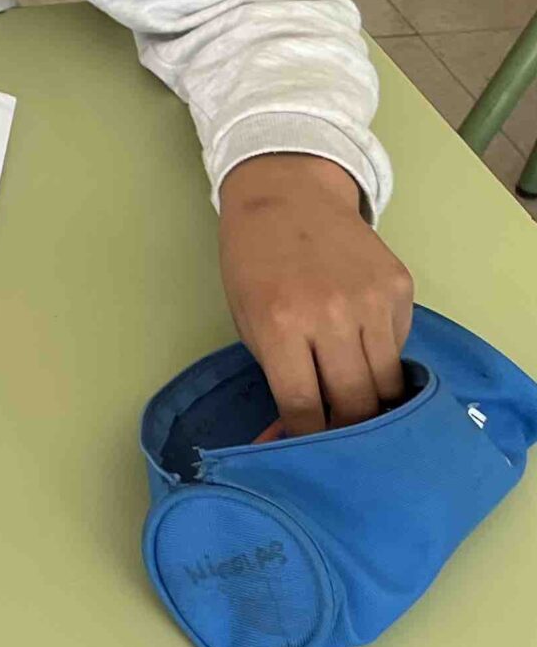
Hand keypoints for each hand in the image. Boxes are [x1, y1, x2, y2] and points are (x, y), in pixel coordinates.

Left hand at [217, 153, 414, 438]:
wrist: (286, 196)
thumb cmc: (253, 262)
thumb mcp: (246, 318)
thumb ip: (276, 370)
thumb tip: (294, 426)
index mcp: (281, 325)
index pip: (306, 407)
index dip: (309, 436)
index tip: (310, 450)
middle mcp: (331, 315)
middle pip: (355, 402)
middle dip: (348, 428)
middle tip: (339, 433)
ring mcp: (371, 300)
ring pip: (387, 381)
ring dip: (373, 400)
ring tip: (357, 403)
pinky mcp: (399, 288)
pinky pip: (400, 344)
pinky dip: (385, 357)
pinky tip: (364, 348)